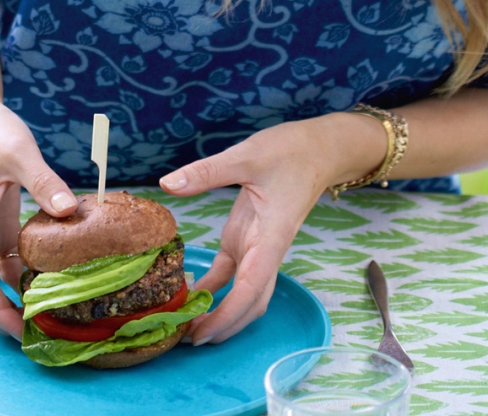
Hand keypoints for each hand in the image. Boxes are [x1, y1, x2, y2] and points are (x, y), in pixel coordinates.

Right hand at [0, 84, 77, 339]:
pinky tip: (51, 282)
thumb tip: (69, 210)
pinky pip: (5, 262)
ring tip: (48, 316)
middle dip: (1, 317)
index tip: (22, 332)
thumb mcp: (18, 149)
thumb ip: (43, 180)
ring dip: (11, 300)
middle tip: (38, 335)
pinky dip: (22, 277)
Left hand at [160, 117, 375, 344]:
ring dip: (218, 314)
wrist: (318, 148)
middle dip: (222, 327)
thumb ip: (207, 172)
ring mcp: (254, 248)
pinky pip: (228, 275)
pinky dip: (210, 289)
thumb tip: (169, 183)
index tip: (204, 332)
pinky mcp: (244, 240)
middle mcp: (264, 251)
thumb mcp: (246, 156)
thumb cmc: (291, 152)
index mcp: (271, 239)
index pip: (251, 288)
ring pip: (240, 295)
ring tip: (185, 326)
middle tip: (185, 340)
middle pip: (248, 304)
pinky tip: (187, 294)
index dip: (228, 315)